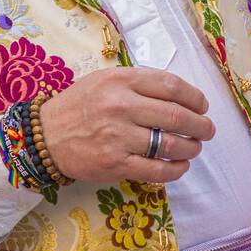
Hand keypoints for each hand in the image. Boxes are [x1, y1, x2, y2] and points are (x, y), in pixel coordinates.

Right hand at [38, 68, 214, 183]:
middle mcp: (120, 106)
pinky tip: (178, 167)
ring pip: (171, 145)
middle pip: (178, 116)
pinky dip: (175, 170)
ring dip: (191, 148)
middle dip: (201, 126)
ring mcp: (118, 136)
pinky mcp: (115, 164)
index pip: (171, 86)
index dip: (195, 98)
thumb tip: (180, 96)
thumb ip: (138, 84)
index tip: (202, 106)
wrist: (43, 136)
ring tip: (193, 148)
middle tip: (206, 131)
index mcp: (120, 80)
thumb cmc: (77, 107)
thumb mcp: (103, 81)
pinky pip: (157, 170)